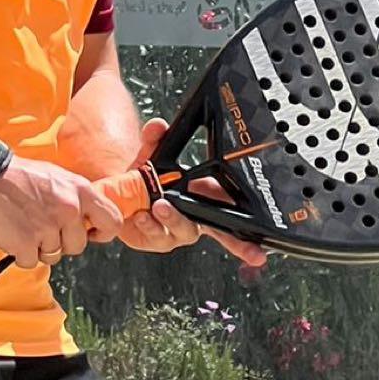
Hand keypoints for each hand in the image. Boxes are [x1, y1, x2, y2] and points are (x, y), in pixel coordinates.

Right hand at [0, 152, 122, 271]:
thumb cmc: (18, 176)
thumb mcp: (58, 177)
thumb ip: (77, 198)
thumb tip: (90, 218)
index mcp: (81, 191)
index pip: (113, 222)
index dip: (103, 233)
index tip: (90, 234)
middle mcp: (69, 210)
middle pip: (78, 246)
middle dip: (61, 242)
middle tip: (41, 226)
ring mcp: (48, 228)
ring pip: (54, 256)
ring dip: (39, 248)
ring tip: (24, 226)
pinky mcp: (26, 243)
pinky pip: (30, 262)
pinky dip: (19, 254)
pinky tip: (12, 234)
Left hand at [108, 121, 268, 271]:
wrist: (120, 192)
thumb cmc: (147, 178)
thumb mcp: (154, 154)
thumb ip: (157, 140)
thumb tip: (157, 127)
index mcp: (205, 200)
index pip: (234, 221)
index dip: (248, 241)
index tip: (258, 252)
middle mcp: (193, 219)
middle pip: (213, 231)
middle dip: (214, 229)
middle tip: (191, 208)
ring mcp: (173, 231)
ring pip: (181, 230)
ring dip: (172, 219)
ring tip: (158, 207)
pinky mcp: (152, 239)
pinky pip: (154, 235)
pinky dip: (148, 225)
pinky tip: (141, 216)